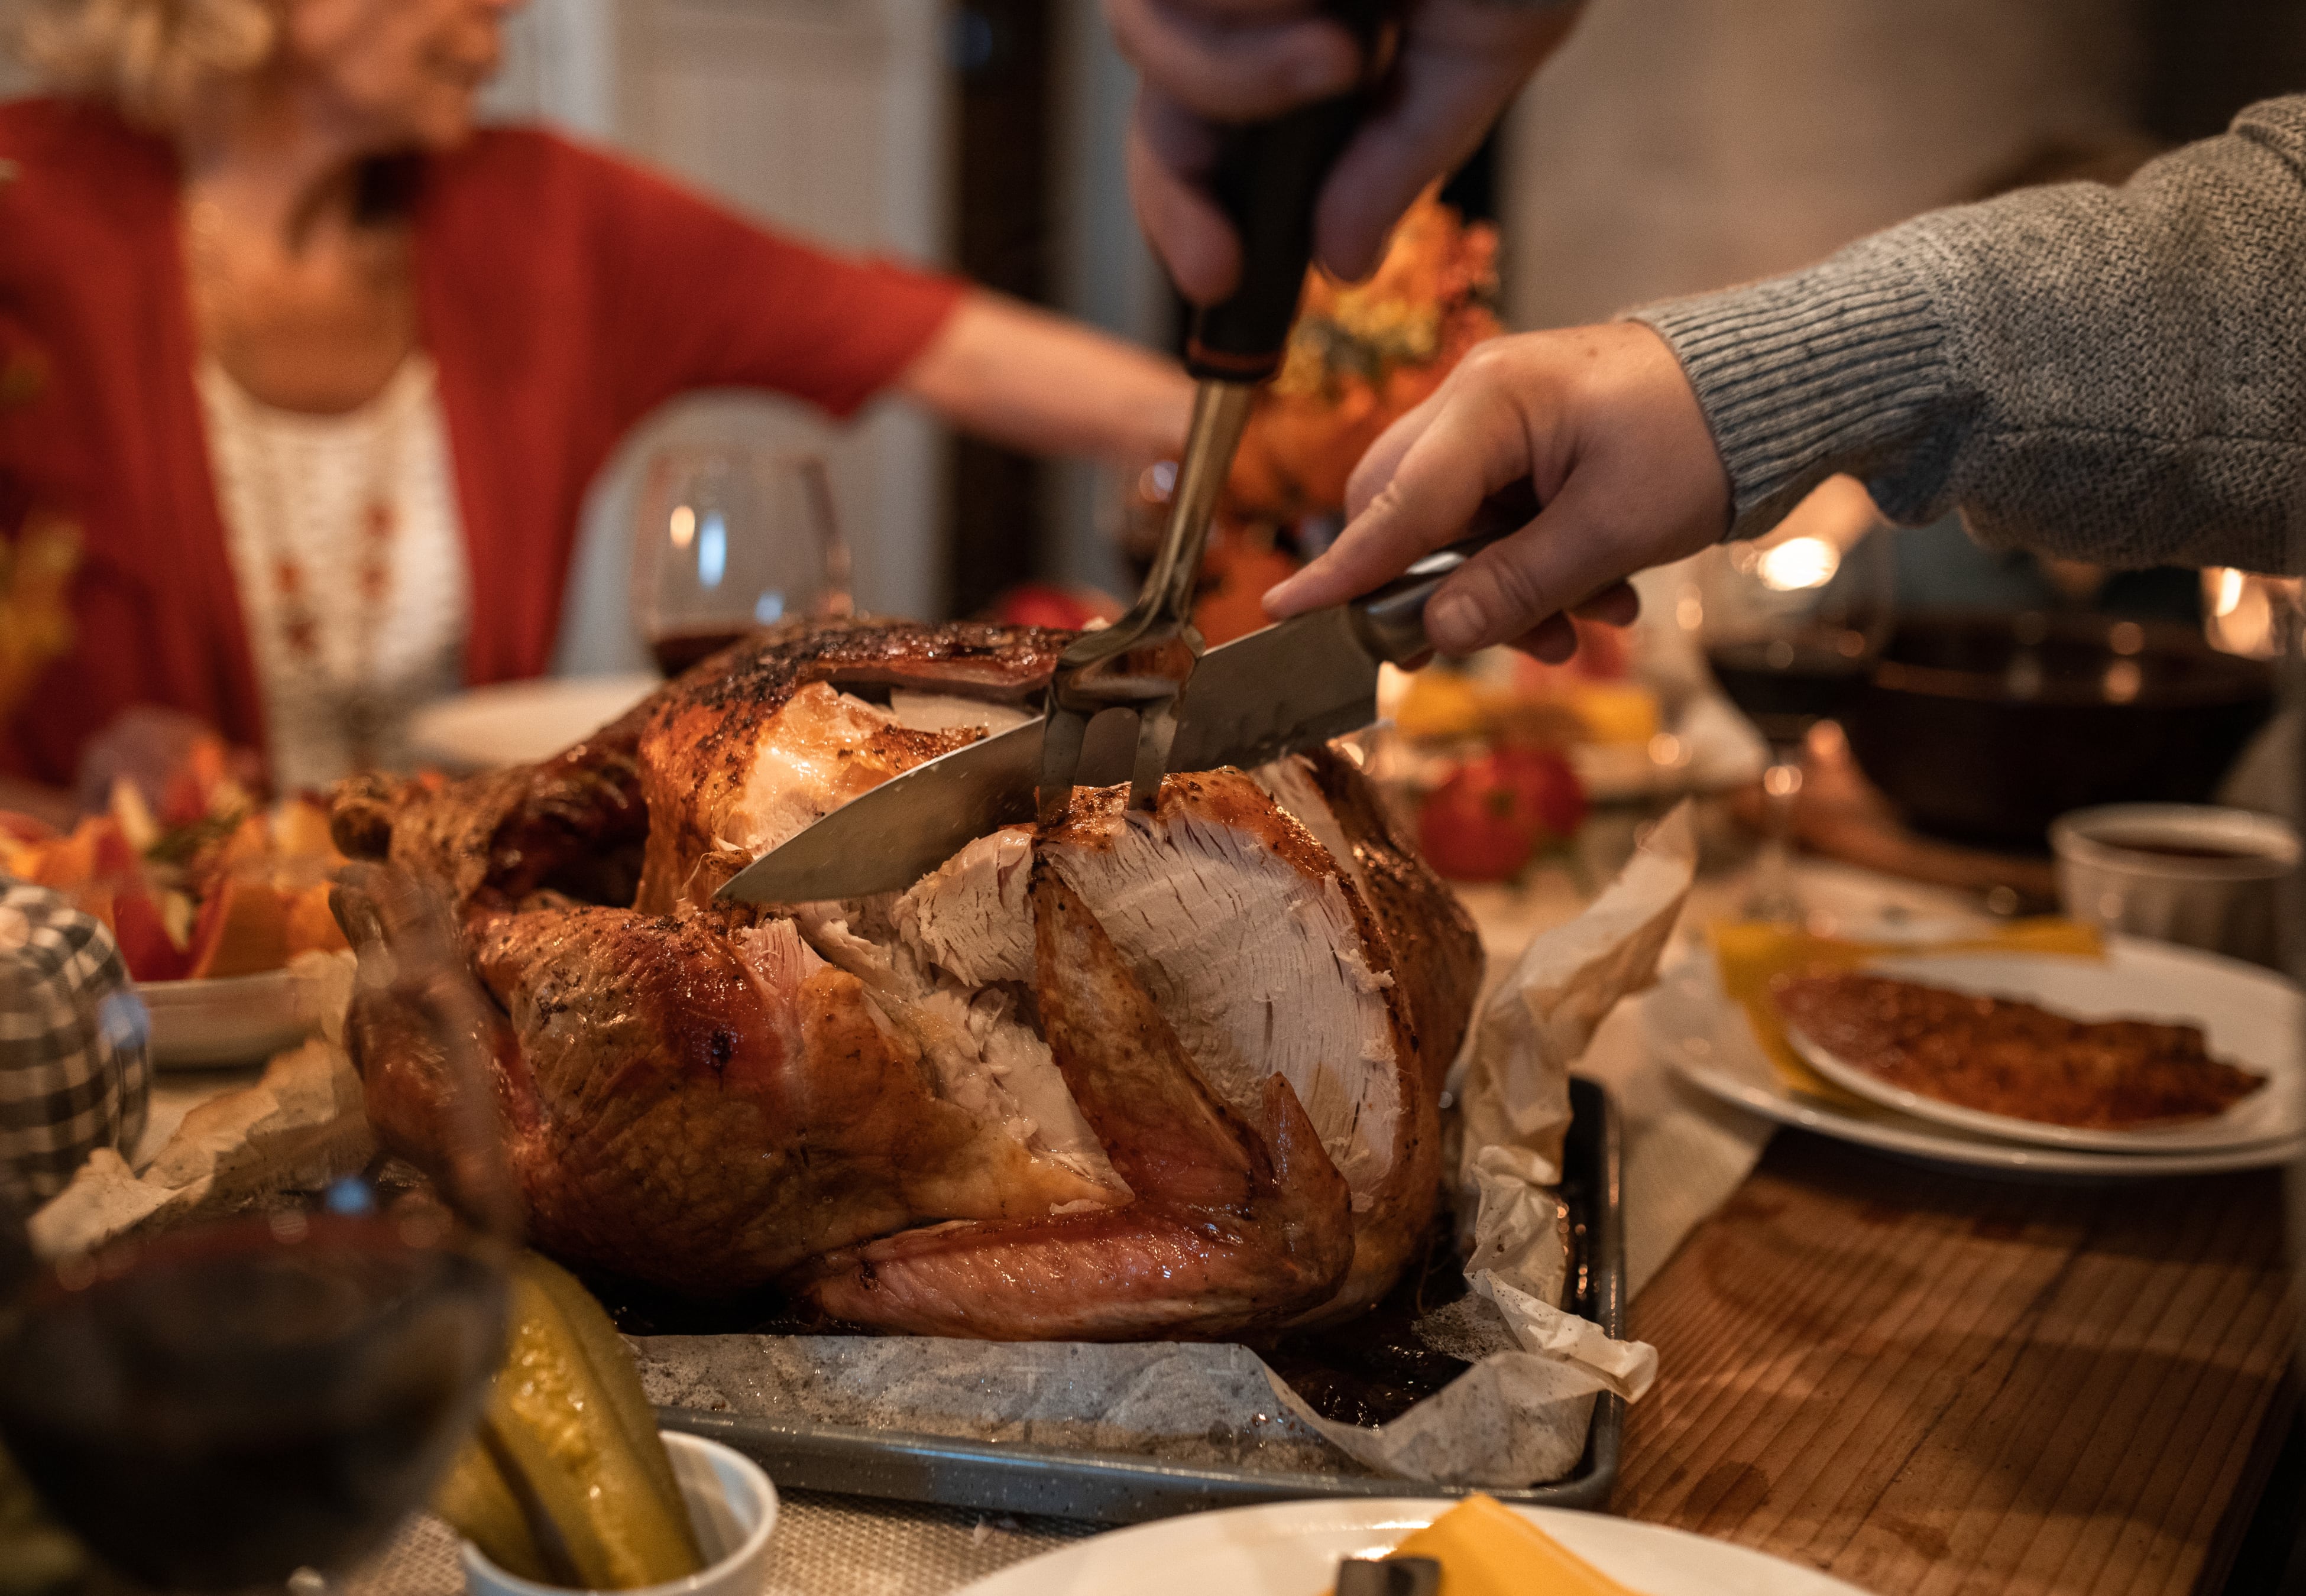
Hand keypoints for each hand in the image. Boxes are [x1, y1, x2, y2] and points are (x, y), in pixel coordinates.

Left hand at [1107, 0, 1579, 302]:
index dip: (1186, 212)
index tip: (1218, 277)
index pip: (1201, 138)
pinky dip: (1252, 3)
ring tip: (1343, 37)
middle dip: (1197, 159)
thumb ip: (1404, 155)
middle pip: (1156, 96)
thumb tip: (1343, 265)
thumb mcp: (1488, 42)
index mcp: (1305, 34)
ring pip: (1150, 30)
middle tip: (1258, 193)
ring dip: (1239, 65)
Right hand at [1261, 323, 1732, 658]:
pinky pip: (1500, 521)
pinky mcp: (1532, 447)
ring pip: (1457, 529)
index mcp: (1491, 401)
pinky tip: (1604, 595)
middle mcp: (1481, 402)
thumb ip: (1517, 584)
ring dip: (1509, 591)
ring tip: (1586, 625)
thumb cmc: (1704, 437)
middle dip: (1448, 591)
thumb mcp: (1613, 529)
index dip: (1345, 568)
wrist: (1777, 389)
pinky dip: (1538, 569)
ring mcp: (1505, 424)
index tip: (1286, 612)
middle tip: (1498, 641)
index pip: (1397, 501)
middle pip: (1409, 513)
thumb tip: (1437, 634)